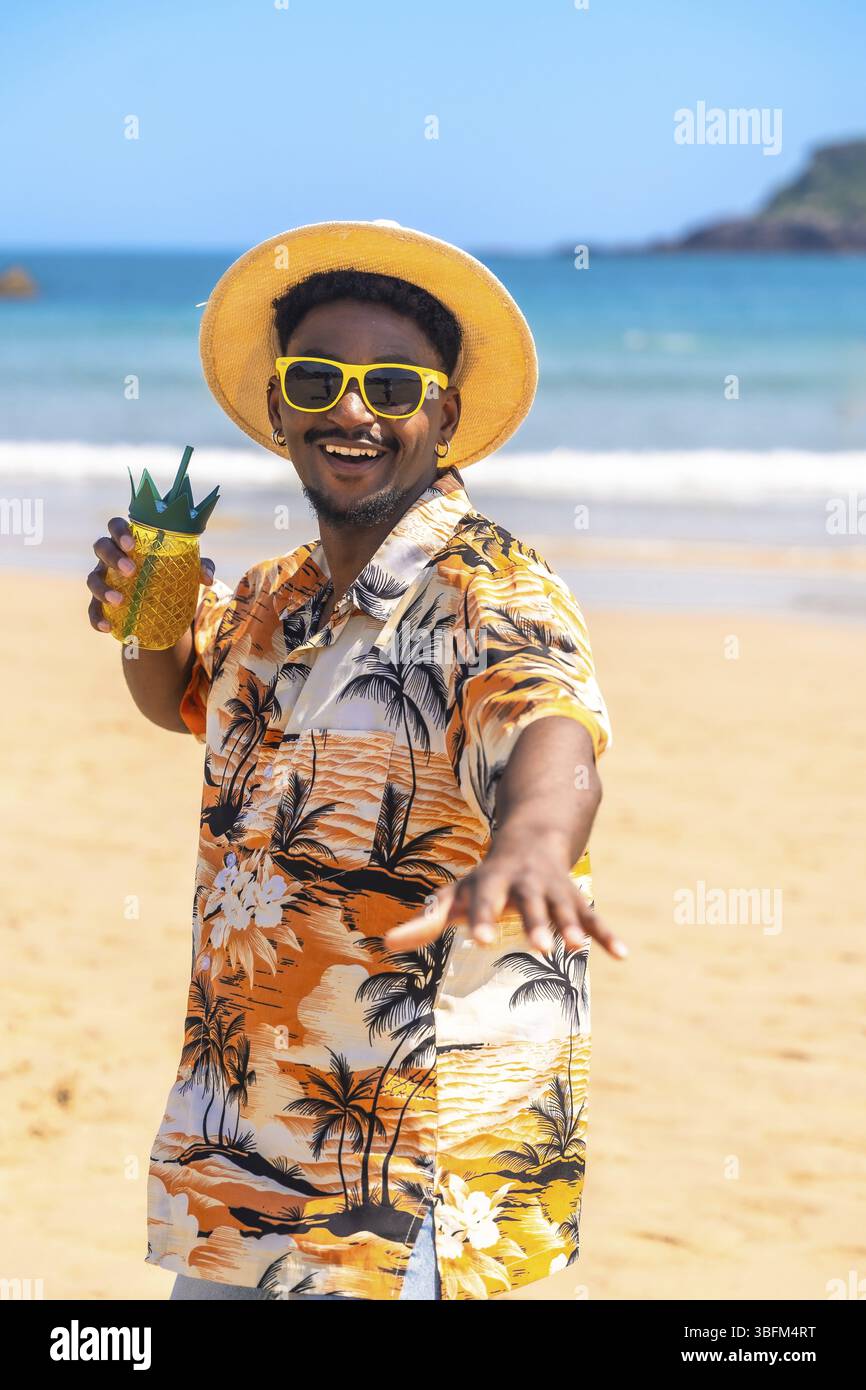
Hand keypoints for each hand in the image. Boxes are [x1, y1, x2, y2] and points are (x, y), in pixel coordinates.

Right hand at [87, 516, 214, 631]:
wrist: (162, 605)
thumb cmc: (172, 575)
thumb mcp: (188, 569)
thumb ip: (200, 566)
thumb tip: (207, 578)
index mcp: (129, 541)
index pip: (116, 525)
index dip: (119, 531)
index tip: (131, 543)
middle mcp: (111, 557)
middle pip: (100, 547)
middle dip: (112, 557)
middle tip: (131, 570)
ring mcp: (103, 579)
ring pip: (92, 579)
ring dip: (102, 589)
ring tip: (120, 600)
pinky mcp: (101, 603)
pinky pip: (92, 610)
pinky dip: (96, 618)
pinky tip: (107, 628)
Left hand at [383, 830, 627, 957]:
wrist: (532, 836)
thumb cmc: (486, 877)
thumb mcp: (455, 894)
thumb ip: (425, 920)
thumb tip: (386, 942)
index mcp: (493, 881)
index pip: (484, 900)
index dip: (482, 918)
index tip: (479, 940)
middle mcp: (526, 882)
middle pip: (530, 903)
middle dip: (535, 923)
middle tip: (539, 947)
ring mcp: (554, 890)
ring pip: (565, 908)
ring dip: (573, 927)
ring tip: (578, 947)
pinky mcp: (576, 900)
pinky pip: (595, 918)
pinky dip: (608, 936)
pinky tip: (623, 955)